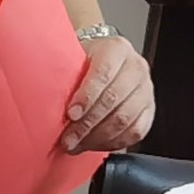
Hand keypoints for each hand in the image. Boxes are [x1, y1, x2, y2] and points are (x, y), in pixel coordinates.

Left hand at [62, 33, 153, 153]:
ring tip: (77, 145)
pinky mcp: (150, 109)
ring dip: (98, 137)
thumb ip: (65, 71)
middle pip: (114, 99)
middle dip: (88, 123)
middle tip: (69, 138)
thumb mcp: (74, 55)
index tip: (71, 114)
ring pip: (126, 119)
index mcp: (117, 48)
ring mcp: (146, 89)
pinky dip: (114, 142)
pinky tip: (96, 144)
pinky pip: (136, 131)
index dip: (87, 96)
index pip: (103, 72)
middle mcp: (136, 67)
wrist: (105, 56)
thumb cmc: (85, 58)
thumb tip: (44, 98)